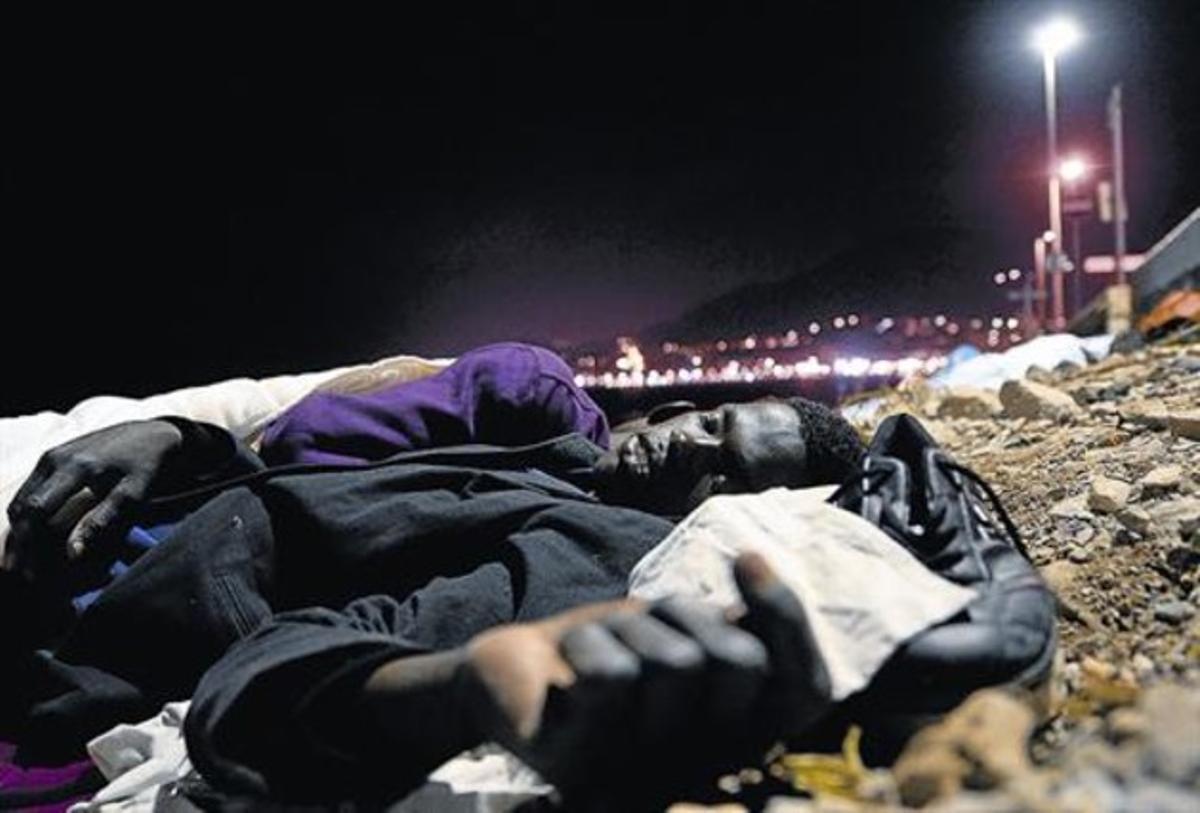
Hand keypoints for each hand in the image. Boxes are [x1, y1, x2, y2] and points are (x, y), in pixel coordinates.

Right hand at [4, 419, 183, 582]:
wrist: (149, 432)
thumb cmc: (146, 467)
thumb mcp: (133, 494)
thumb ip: (102, 520)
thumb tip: (72, 553)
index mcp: (77, 467)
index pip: (38, 511)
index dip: (30, 545)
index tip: (31, 573)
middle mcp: (56, 458)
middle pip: (23, 507)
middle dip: (17, 543)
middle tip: (17, 573)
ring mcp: (51, 455)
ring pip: (21, 498)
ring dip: (17, 530)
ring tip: (20, 560)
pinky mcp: (51, 456)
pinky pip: (28, 489)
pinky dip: (24, 515)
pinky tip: (29, 536)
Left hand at [461, 553, 831, 804]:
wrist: (510, 678)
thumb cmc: (610, 654)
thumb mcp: (681, 633)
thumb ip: (736, 624)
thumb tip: (756, 560)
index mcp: (738, 741)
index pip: (806, 691)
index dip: (789, 621)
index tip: (745, 557)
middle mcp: (701, 769)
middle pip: (743, 663)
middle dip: (690, 617)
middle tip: (649, 631)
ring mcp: (641, 775)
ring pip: (675, 663)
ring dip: (631, 626)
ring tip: (606, 648)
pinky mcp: (583, 765)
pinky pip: (614, 679)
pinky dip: (589, 642)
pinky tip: (569, 660)